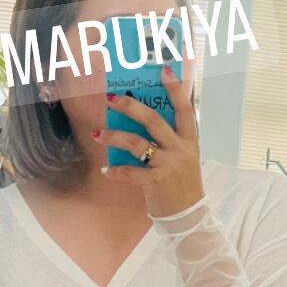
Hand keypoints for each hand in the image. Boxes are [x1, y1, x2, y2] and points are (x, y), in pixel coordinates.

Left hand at [104, 69, 203, 217]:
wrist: (189, 215)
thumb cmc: (182, 183)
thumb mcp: (184, 157)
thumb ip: (169, 140)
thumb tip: (140, 122)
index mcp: (189, 140)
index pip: (184, 108)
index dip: (174, 89)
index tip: (163, 71)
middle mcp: (180, 149)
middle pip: (153, 120)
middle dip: (130, 106)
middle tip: (111, 99)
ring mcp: (168, 165)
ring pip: (137, 143)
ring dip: (113, 137)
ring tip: (97, 134)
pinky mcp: (156, 182)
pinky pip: (130, 172)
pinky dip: (116, 170)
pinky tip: (107, 170)